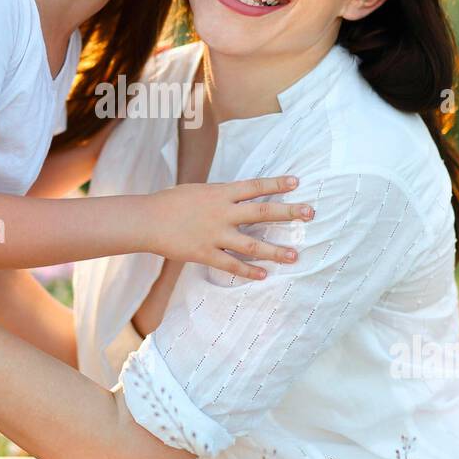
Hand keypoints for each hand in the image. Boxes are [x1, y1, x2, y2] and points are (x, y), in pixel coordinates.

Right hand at [144, 175, 313, 279]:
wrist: (147, 219)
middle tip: (310, 213)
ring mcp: (214, 234)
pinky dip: (248, 271)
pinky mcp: (205, 253)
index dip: (277, 184)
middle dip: (288, 212)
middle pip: (261, 212)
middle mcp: (222, 213)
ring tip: (294, 256)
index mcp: (220, 193)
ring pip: (251, 244)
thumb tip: (240, 198)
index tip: (297, 182)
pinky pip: (230, 265)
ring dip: (274, 251)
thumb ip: (221, 196)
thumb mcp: (199, 191)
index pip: (255, 186)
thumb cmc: (171, 202)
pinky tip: (263, 276)